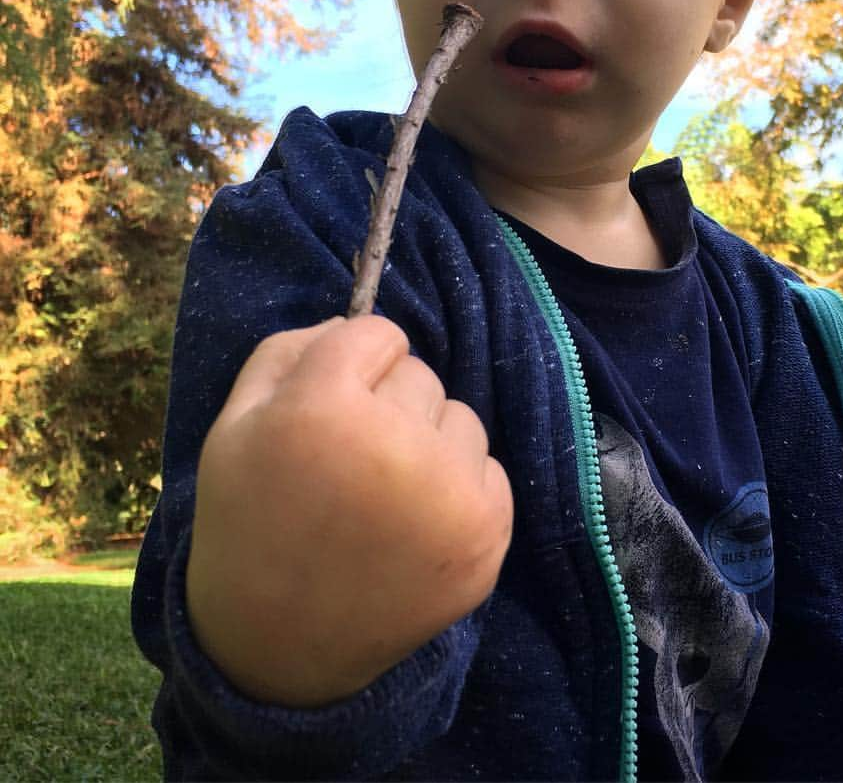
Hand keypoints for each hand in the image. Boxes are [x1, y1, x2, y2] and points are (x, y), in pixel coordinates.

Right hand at [185, 315, 513, 706]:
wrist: (278, 645)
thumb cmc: (252, 519)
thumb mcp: (233, 423)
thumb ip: (292, 349)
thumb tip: (362, 317)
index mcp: (322, 411)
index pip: (377, 332)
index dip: (350, 364)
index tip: (332, 404)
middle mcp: (394, 447)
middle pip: (421, 373)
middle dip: (388, 403)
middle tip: (349, 461)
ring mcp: (448, 496)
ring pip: (461, 417)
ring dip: (428, 442)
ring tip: (382, 495)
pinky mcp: (485, 537)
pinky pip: (490, 467)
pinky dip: (458, 486)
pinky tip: (413, 524)